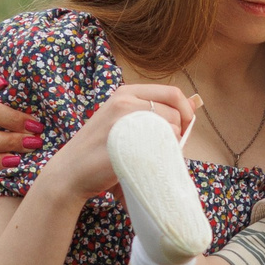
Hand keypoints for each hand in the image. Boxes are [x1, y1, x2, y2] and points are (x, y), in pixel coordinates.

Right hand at [32, 85, 200, 209]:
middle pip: (175, 113)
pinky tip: (150, 164)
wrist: (70, 172)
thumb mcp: (125, 121)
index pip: (172, 93)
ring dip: (171, 146)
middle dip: (180, 133)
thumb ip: (155, 111)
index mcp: (126, 92)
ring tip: (156, 157)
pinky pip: (160, 146)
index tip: (185, 129)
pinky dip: (163, 157)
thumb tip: (194, 102)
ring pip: (170, 129)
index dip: (186, 112)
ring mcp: (122, 120)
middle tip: (167, 149)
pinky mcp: (123, 142)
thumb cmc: (101, 149)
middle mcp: (124, 101)